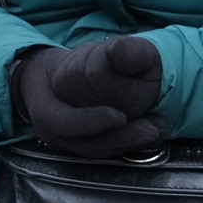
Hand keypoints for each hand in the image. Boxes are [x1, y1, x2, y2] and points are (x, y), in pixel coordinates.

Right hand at [9, 37, 166, 158]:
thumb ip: (105, 54)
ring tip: (157, 128)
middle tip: (152, 127)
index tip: (120, 115)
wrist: (47, 84)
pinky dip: (130, 143)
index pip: (66, 123)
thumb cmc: (63, 68)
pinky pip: (107, 150)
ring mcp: (71, 145)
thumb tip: (119, 50)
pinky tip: (151, 130)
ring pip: (101, 151)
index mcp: (45, 110)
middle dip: (122, 138)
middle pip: (89, 145)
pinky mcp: (87, 148)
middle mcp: (56, 135)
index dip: (92, 121)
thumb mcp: (78, 56)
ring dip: (131, 142)